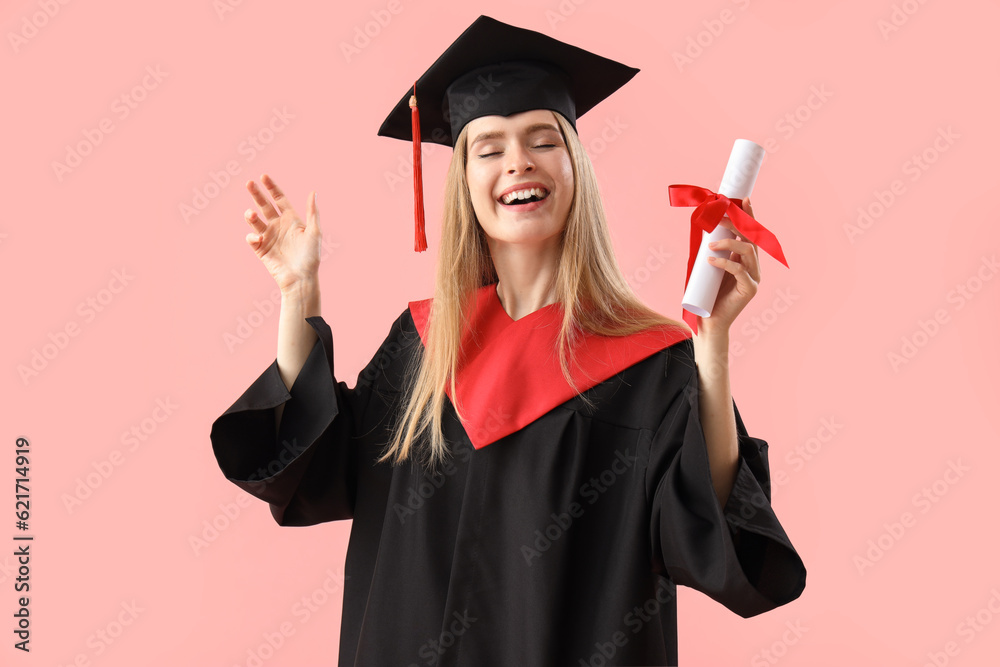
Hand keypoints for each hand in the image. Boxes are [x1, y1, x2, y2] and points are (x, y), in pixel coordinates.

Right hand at [243, 174, 321, 292]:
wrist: (301, 279)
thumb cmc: (311, 257)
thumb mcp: (314, 232)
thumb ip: (312, 212)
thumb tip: (313, 192)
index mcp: (291, 220)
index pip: (279, 199)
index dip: (272, 187)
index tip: (263, 176)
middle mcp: (278, 226)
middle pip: (264, 205)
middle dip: (256, 194)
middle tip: (249, 183)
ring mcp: (269, 236)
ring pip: (255, 220)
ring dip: (250, 215)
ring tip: (252, 214)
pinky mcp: (261, 249)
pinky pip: (252, 238)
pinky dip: (252, 235)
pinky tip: (257, 238)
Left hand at [696, 197, 759, 337]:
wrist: (708, 320)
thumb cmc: (706, 294)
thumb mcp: (709, 266)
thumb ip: (712, 250)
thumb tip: (703, 227)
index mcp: (746, 259)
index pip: (749, 233)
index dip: (748, 216)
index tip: (742, 200)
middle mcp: (754, 266)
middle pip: (750, 238)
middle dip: (736, 223)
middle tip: (718, 218)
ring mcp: (754, 278)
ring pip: (746, 251)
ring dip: (727, 243)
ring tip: (709, 245)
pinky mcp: (750, 289)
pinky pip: (739, 270)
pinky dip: (725, 262)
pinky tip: (711, 260)